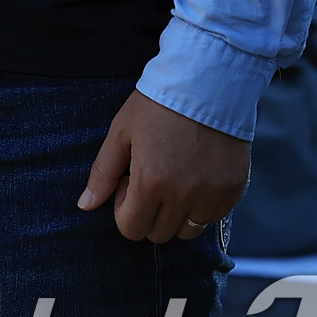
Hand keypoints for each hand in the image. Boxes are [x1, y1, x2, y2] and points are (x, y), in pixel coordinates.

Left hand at [79, 89, 248, 242]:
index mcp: (150, 181)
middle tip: (150, 178)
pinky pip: (212, 218)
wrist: (206, 82)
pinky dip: (201, 207)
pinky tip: (195, 176)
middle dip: (148, 213)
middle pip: (158, 234)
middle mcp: (183, 195)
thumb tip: (84, 206)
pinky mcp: (232, 191)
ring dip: (175, 214)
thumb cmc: (157, 104)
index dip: (124, 209)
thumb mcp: (121, 131)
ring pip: (187, 231)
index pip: (131, 229)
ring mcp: (211, 195)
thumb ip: (102, 172)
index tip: (128, 182)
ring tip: (173, 180)